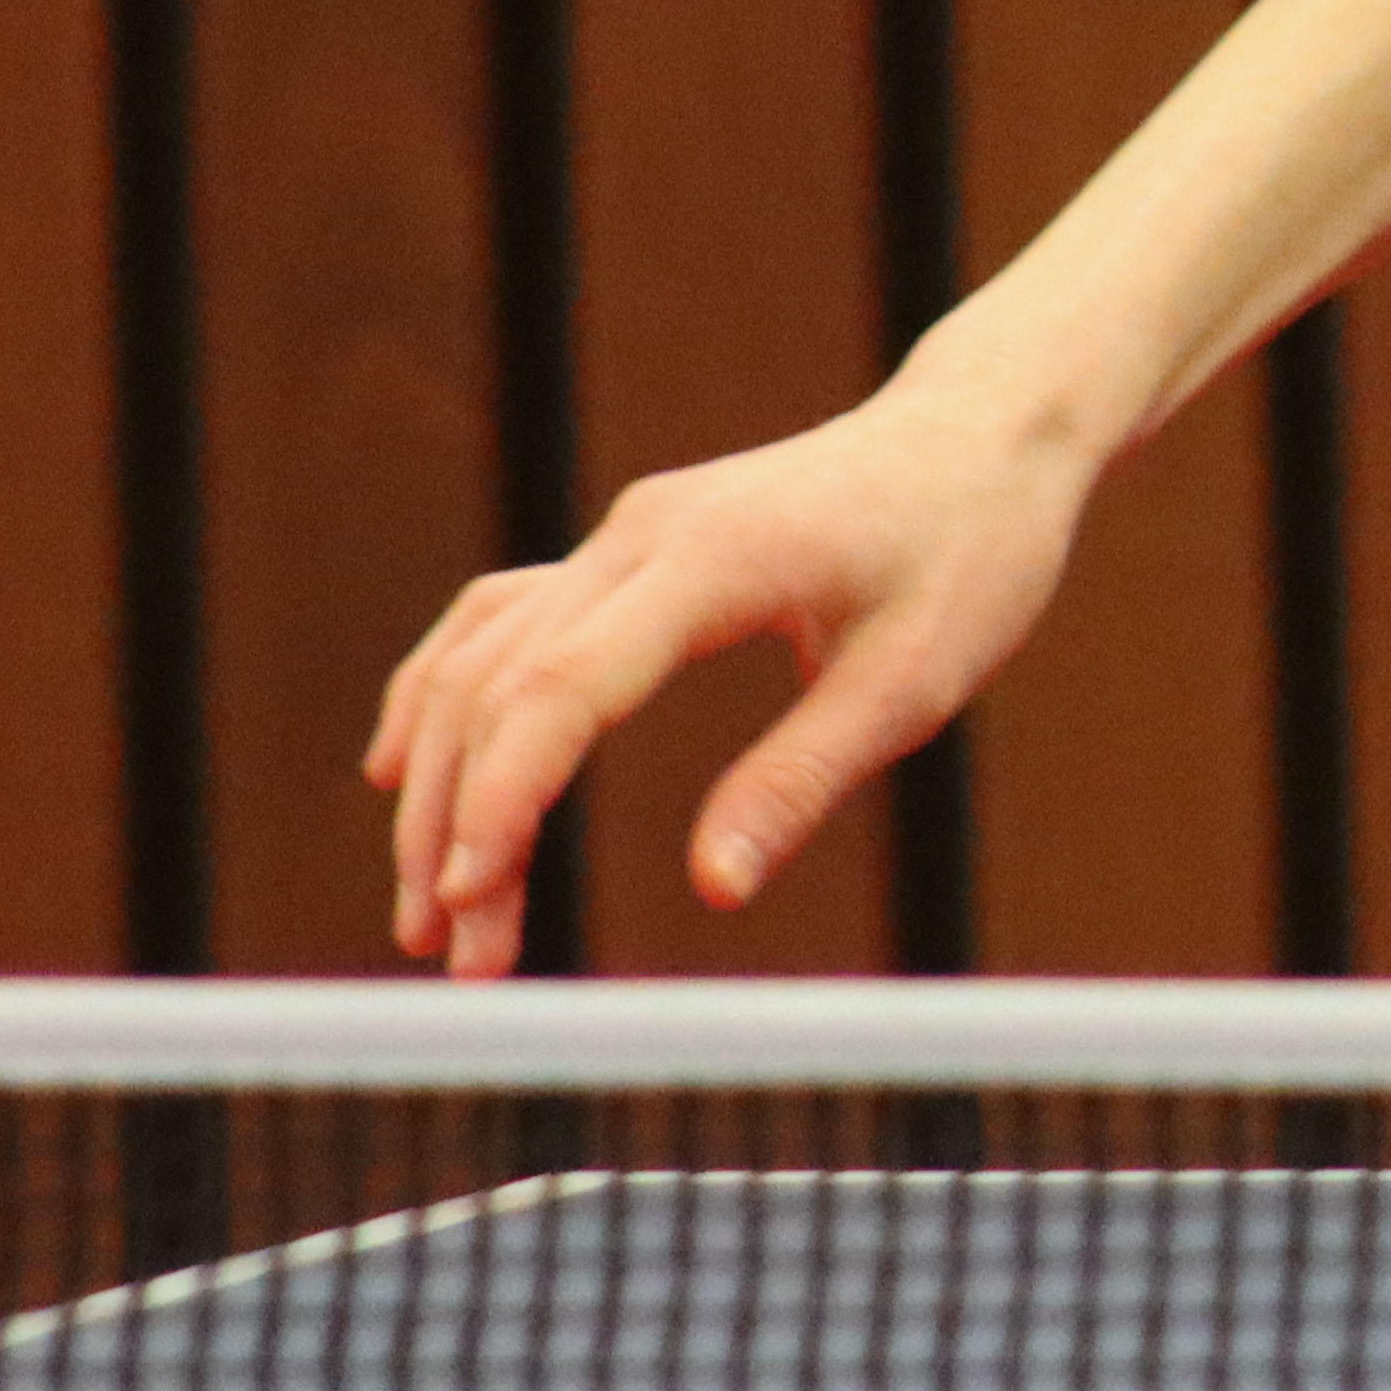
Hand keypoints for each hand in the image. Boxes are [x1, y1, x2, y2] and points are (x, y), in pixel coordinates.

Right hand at [362, 375, 1092, 978]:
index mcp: (715, 559)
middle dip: (458, 825)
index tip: (466, 899)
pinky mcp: (632, 548)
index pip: (563, 685)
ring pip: (482, 656)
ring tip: (434, 910)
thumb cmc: (970, 549)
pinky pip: (504, 617)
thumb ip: (805, 777)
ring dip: (441, 779)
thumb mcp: (916, 679)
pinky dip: (448, 695)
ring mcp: (628, 534)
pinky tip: (406, 768)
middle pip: (499, 684)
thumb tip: (715, 890)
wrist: (984, 432)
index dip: (501, 797)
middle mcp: (643, 534)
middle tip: (459, 959)